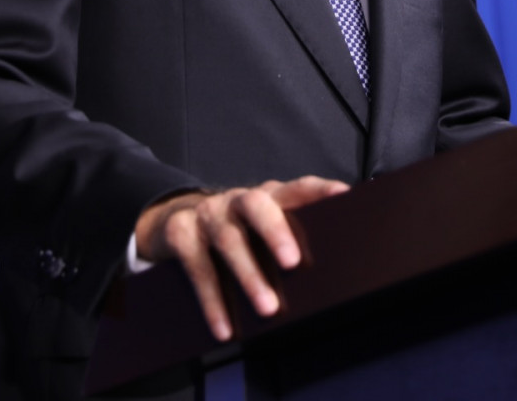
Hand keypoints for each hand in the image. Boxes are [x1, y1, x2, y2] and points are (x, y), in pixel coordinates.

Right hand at [134, 176, 349, 340]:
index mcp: (267, 197)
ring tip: (267, 309)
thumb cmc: (238, 232)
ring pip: (228, 239)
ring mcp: (207, 214)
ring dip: (248, 275)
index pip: (297, 187)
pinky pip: (197, 268)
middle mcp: (237, 200)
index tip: (342, 196)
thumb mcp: (264, 228)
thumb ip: (292, 237)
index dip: (319, 190)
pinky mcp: (180, 233)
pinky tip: (224, 328)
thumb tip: (337, 268)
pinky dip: (212, 301)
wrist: (174, 221)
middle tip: (292, 263)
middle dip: (275, 231)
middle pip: (257, 205)